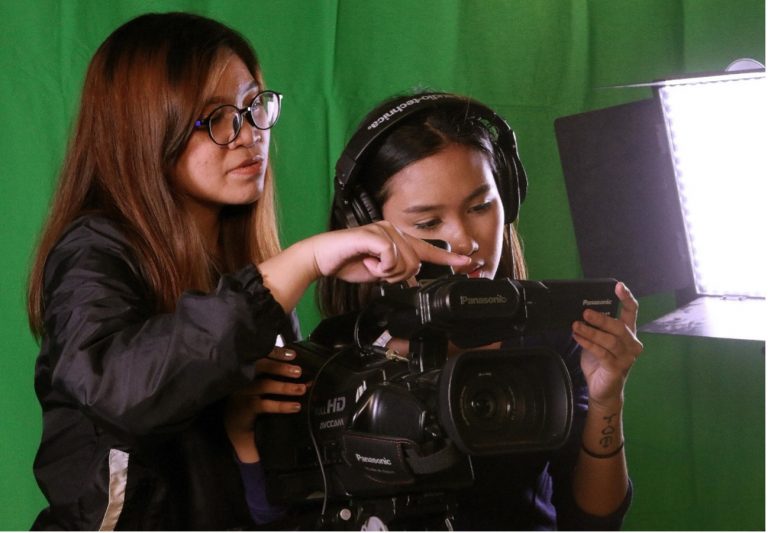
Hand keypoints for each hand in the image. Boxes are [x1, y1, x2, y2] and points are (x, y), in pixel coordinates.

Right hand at [224, 346, 306, 461]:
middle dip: (281, 367)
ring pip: (265, 385)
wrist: (235, 424)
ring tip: (302, 389)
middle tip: (299, 371)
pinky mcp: (247, 407)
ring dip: (285, 387)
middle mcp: (246, 377)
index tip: (293, 355)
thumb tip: (307, 380)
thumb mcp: (264, 387)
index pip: (263, 356)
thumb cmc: (253, 400)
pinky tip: (295, 406)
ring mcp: (244, 392)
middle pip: (262, 366)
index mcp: (250, 369)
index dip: (277, 353)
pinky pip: (265, 405)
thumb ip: (279, 379)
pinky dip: (282, 405)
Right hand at [311, 221, 471, 283]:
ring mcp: (383, 230)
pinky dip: (380, 267)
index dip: (449, 258)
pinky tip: (368, 262)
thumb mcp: (379, 271)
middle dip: (398, 275)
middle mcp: (392, 229)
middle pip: (416, 262)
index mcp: (396, 237)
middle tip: (379, 272)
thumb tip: (412, 279)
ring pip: (405, 262)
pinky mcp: (373, 234)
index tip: (468, 262)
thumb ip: (397, 271)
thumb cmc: (348, 263)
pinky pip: (390, 257)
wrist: (322, 258)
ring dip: (386, 272)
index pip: (427, 248)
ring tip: (371, 266)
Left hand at [572, 282, 643, 405]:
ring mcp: (627, 357)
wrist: (602, 390)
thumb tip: (580, 312)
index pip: (631, 312)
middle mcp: (631, 344)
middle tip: (585, 312)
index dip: (626, 298)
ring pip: (610, 340)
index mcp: (628, 333)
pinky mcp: (617, 368)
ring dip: (590, 331)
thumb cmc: (600, 362)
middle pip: (619, 327)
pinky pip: (602, 353)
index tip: (618, 286)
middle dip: (601, 319)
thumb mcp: (597, 341)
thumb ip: (595, 328)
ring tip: (575, 325)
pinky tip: (577, 337)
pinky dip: (588, 344)